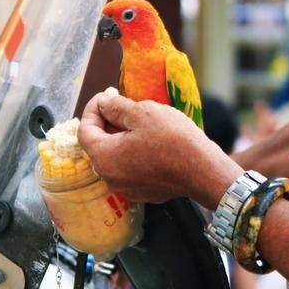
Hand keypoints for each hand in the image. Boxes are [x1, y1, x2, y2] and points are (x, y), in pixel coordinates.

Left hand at [77, 92, 242, 205]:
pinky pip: (131, 169)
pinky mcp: (144, 192)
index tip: (105, 96)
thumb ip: (116, 107)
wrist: (203, 171)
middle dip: (108, 123)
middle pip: (99, 145)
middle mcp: (109, 177)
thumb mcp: (142, 112)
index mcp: (103, 157)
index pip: (84, 130)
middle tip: (123, 105)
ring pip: (116, 157)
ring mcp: (127, 188)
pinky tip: (152, 142)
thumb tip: (103, 103)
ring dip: (122, 138)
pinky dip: (135, 153)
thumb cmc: (173, 140)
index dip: (92, 109)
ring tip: (140, 122)